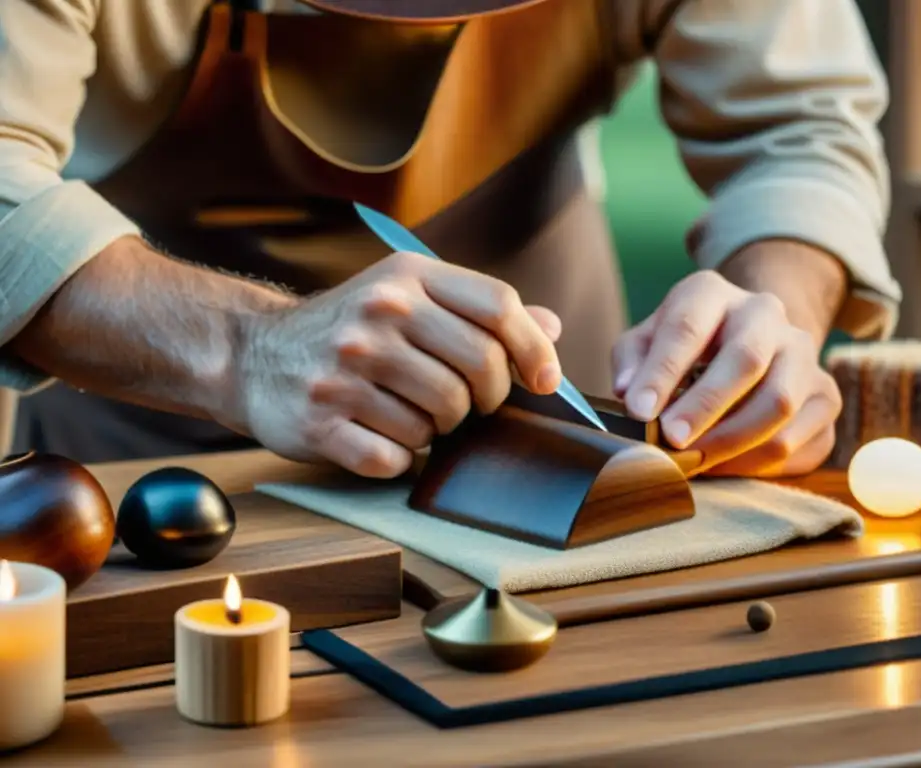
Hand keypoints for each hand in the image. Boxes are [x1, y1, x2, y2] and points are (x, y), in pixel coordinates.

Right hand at [233, 251, 562, 477]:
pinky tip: (380, 436)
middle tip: (469, 406)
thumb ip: (477, 310)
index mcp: (406, 277)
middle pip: (480, 368)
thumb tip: (551, 327)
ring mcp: (345, 369)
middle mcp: (376, 315)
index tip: (543, 381)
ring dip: (438, 429)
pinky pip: (394, 457)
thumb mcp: (407, 297)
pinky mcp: (320, 420)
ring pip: (441, 419)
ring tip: (411, 414)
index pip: (498, 306)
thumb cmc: (348, 330)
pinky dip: (398, 457)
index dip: (534, 348)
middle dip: (487, 400)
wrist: (253, 354)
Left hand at [611, 270, 841, 476]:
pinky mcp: (825, 393)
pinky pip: (797, 437)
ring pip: (778, 402)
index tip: (638, 410)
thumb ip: (632, 360)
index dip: (662, 371)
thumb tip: (628, 391)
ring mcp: (802, 352)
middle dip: (705, 406)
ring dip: (732, 440)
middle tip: (672, 440)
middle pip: (744, 359)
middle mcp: (765, 313)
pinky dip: (757, 461)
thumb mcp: (646, 342)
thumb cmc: (682, 348)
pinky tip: (725, 465)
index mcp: (712, 293)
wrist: (748, 343)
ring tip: (695, 461)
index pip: (688, 326)